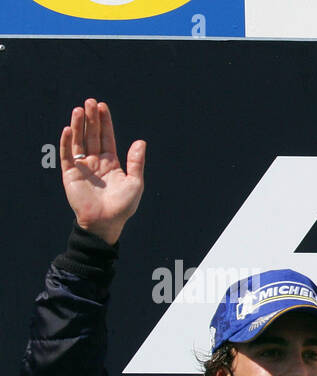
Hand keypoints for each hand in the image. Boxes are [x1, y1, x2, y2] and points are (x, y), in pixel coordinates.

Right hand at [60, 99, 145, 245]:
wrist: (105, 223)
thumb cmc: (123, 206)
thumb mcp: (135, 183)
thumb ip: (136, 162)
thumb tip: (140, 141)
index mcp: (111, 162)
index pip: (106, 137)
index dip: (105, 122)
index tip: (102, 106)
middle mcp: (96, 162)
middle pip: (92, 135)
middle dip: (91, 118)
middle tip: (90, 102)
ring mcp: (82, 166)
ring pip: (79, 141)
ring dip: (78, 125)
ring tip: (79, 109)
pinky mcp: (70, 173)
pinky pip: (67, 155)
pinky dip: (67, 142)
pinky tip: (68, 129)